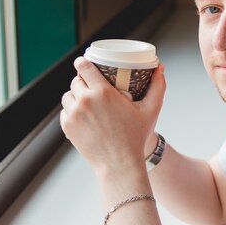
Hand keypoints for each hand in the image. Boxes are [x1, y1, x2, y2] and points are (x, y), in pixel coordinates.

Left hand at [60, 57, 165, 177]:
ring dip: (75, 94)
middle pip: (75, 80)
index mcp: (103, 93)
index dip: (82, 62)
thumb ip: (158, 86)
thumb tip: (160, 68)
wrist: (119, 164)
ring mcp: (74, 115)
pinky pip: (65, 111)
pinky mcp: (68, 127)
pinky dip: (71, 110)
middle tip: (91, 83)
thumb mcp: (151, 109)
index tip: (84, 61)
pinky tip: (81, 113)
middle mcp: (85, 101)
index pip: (84, 67)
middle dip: (82, 79)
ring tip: (85, 98)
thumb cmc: (136, 136)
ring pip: (68, 95)